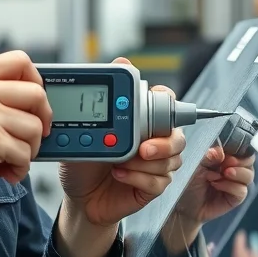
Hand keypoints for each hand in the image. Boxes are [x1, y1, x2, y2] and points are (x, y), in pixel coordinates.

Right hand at [0, 50, 51, 244]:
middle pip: (37, 93)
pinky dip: (20, 168)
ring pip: (35, 127)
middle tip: (31, 137)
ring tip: (10, 159)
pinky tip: (5, 172)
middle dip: (41, 120)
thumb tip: (33, 99)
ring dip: (29, 149)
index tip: (34, 105)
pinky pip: (25, 154)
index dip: (36, 82)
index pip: (21, 60)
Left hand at [58, 58, 186, 228]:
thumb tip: (123, 60)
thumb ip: (108, 96)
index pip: (167, 106)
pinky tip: (119, 175)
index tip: (155, 106)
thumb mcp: (88, 126)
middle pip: (178, 136)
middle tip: (142, 148)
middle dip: (164, 143)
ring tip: (120, 163)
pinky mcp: (153, 187)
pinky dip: (139, 178)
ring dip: (145, 164)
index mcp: (142, 122)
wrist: (78, 196)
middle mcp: (153, 141)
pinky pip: (160, 182)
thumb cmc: (85, 161)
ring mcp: (155, 165)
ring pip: (172, 160)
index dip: (167, 104)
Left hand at [161, 145, 254, 253]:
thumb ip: (207, 156)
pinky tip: (217, 185)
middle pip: (249, 159)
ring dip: (236, 173)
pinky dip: (231, 186)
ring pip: (249, 174)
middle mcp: (233, 167)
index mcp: (224, 155)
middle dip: (239, 160)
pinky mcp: (235, 197)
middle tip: (225, 162)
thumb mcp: (195, 164)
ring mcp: (235, 182)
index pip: (239, 146)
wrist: (182, 205)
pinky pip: (242, 190)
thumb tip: (220, 152)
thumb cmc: (187, 180)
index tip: (226, 150)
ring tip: (222, 174)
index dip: (236, 146)